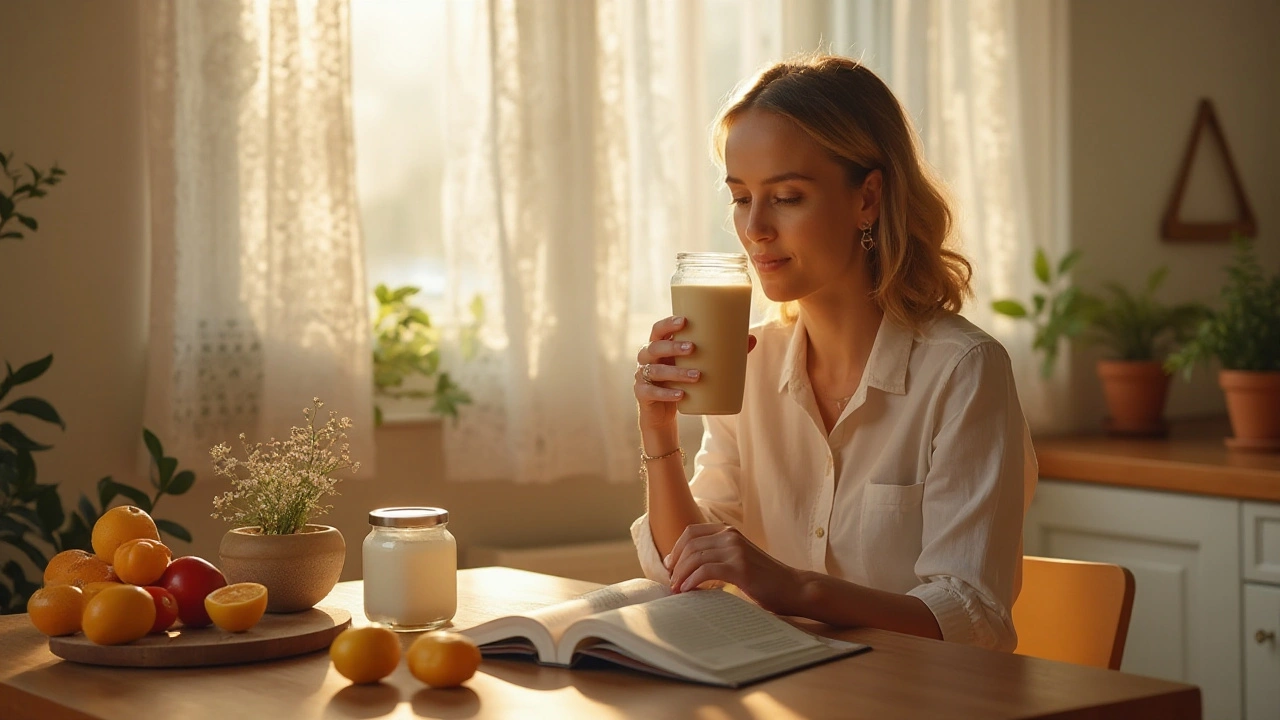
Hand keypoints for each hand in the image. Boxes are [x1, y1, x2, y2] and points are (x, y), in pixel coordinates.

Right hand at [634, 318, 757, 432]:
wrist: (662, 411)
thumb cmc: (681, 380)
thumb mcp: (697, 365)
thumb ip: (721, 352)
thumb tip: (751, 339)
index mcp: (659, 345)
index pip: (657, 329)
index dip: (667, 323)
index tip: (684, 320)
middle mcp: (647, 358)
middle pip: (654, 347)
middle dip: (673, 346)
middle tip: (693, 348)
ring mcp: (642, 376)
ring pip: (656, 370)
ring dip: (676, 372)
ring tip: (697, 376)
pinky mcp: (643, 394)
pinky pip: (651, 392)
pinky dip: (667, 394)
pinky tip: (681, 395)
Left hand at [663, 523, 801, 615]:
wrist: (793, 588)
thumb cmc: (765, 580)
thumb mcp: (738, 560)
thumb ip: (717, 557)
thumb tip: (687, 568)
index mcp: (728, 532)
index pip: (691, 532)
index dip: (676, 549)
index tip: (670, 566)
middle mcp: (730, 536)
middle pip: (690, 544)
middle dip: (676, 564)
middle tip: (671, 582)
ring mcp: (735, 550)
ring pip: (695, 557)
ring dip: (681, 574)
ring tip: (676, 589)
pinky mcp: (740, 567)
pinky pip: (705, 570)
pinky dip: (692, 580)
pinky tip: (688, 591)